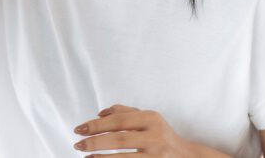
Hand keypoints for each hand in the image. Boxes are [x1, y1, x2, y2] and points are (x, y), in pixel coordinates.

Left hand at [72, 104, 197, 156]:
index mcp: (151, 118)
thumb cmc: (161, 135)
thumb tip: (100, 112)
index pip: (118, 120)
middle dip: (95, 142)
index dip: (96, 125)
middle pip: (119, 139)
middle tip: (78, 144)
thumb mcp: (147, 118)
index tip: (79, 129)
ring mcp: (157, 155)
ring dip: (101, 157)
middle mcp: (155, 136)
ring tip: (85, 156)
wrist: (187, 156)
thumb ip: (125, 112)